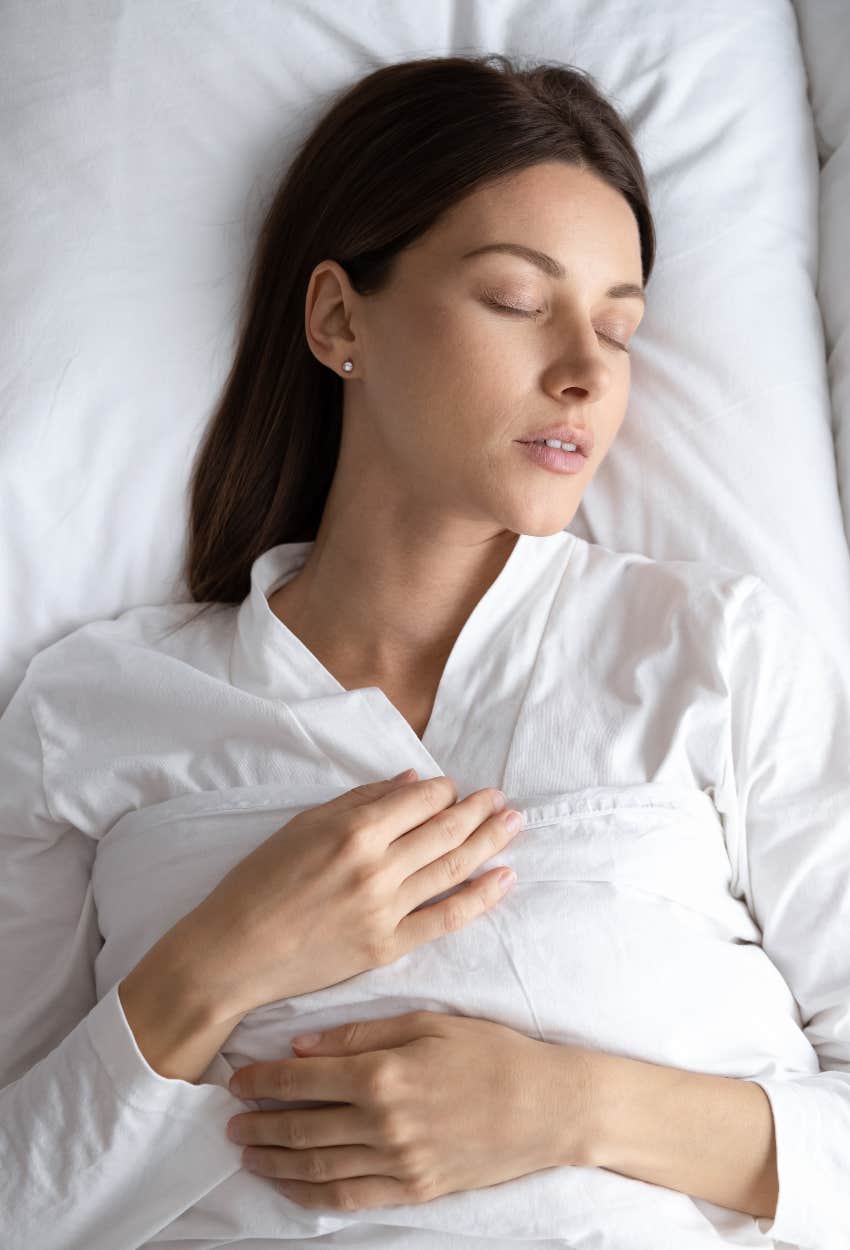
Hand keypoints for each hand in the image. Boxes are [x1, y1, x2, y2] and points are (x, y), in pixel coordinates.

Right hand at [190, 772, 523, 1017]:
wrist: (235, 952)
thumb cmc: (258, 882)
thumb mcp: (303, 826)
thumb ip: (360, 800)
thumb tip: (411, 781)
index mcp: (353, 830)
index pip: (419, 801)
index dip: (444, 791)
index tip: (457, 788)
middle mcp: (376, 867)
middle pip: (445, 832)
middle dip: (479, 811)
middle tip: (503, 799)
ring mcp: (385, 909)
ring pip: (453, 869)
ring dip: (490, 843)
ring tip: (515, 824)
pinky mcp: (387, 947)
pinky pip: (446, 919)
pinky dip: (480, 897)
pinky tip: (505, 878)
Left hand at [225, 1010, 596, 1210]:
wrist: (546, 1106)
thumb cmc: (490, 1052)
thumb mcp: (428, 1022)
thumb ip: (361, 1034)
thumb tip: (303, 1044)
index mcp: (384, 1072)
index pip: (303, 1079)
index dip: (262, 1080)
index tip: (235, 1078)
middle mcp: (383, 1122)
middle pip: (301, 1126)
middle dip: (258, 1122)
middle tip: (228, 1118)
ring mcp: (398, 1162)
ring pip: (316, 1166)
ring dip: (274, 1160)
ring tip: (246, 1151)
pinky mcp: (414, 1189)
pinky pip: (349, 1198)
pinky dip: (310, 1195)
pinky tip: (289, 1186)